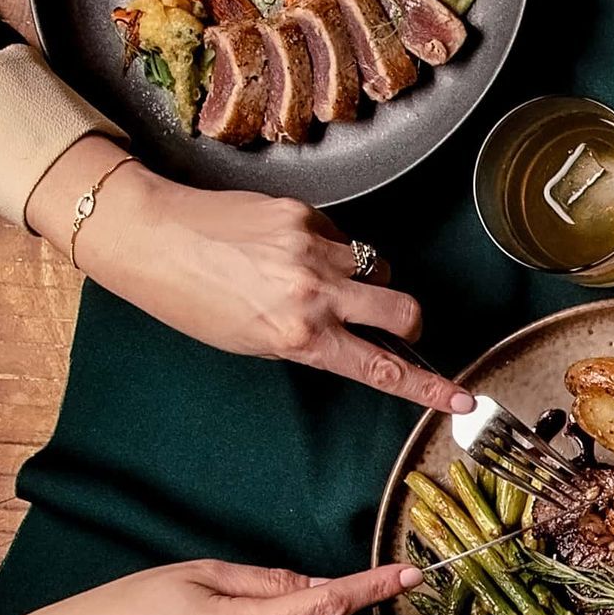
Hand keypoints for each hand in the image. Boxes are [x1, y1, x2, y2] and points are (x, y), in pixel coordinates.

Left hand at [40, 160, 469, 414]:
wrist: (151, 236)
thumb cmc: (189, 300)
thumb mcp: (250, 344)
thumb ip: (307, 341)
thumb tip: (350, 336)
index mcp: (298, 338)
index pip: (381, 369)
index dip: (429, 388)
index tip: (462, 401)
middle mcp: (314, 294)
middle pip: (403, 310)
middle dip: (409, 322)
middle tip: (396, 324)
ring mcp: (312, 249)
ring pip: (375, 266)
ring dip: (363, 278)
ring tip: (317, 278)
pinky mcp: (303, 213)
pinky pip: (340, 235)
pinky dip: (328, 246)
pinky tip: (288, 248)